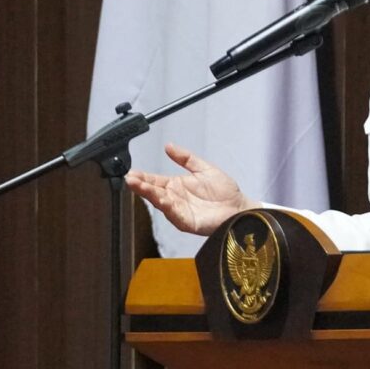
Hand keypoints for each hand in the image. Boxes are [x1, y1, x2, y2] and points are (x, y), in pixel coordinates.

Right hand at [125, 143, 250, 235]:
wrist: (239, 207)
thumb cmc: (225, 192)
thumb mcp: (203, 168)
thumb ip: (185, 158)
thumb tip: (169, 146)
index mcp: (177, 186)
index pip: (155, 180)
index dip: (143, 177)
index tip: (132, 172)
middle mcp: (175, 199)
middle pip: (153, 191)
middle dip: (140, 185)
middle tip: (130, 178)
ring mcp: (180, 211)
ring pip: (161, 202)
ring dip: (149, 194)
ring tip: (138, 186)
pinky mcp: (188, 222)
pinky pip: (175, 214)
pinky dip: (167, 207)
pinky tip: (161, 199)